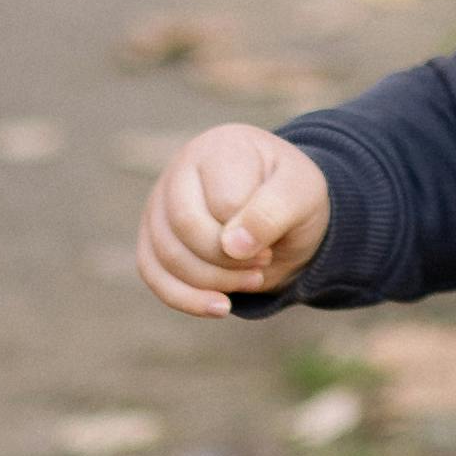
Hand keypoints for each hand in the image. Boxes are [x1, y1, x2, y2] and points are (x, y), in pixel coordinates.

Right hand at [136, 120, 331, 311]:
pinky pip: (152, 274)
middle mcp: (181, 169)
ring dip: (213, 282)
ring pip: (167, 254)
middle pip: (185, 226)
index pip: (223, 201)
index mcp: (220, 147)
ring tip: (252, 280)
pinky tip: (222, 307)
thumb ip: (272, 211)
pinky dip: (186, 299)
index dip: (250, 233)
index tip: (274, 242)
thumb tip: (232, 246)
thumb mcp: (302, 194)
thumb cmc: (291, 195)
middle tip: (263, 263)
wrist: (283, 211)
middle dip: (228, 261)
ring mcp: (160, 203)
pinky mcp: (152, 236)